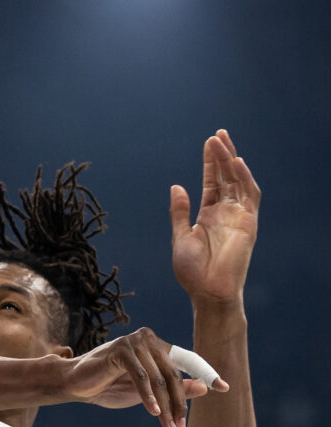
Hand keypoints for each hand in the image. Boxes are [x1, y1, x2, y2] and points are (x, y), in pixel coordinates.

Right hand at [63, 328, 228, 426]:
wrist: (76, 383)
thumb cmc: (110, 386)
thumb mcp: (148, 393)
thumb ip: (174, 388)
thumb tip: (204, 388)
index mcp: (157, 345)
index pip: (187, 359)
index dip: (206, 373)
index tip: (224, 388)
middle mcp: (148, 338)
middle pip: (173, 374)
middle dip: (179, 404)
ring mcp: (134, 342)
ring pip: (159, 378)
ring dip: (165, 406)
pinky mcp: (120, 350)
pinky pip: (141, 376)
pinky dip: (147, 396)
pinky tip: (152, 412)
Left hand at [170, 130, 259, 306]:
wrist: (207, 291)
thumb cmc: (192, 270)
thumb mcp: (179, 236)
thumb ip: (179, 212)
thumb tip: (176, 186)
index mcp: (208, 216)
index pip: (212, 183)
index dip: (210, 164)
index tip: (208, 144)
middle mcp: (225, 213)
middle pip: (225, 178)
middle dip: (221, 156)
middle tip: (216, 135)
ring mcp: (238, 216)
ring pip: (238, 181)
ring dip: (230, 161)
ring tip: (221, 141)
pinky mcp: (248, 222)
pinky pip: (249, 196)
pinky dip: (244, 178)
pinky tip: (235, 162)